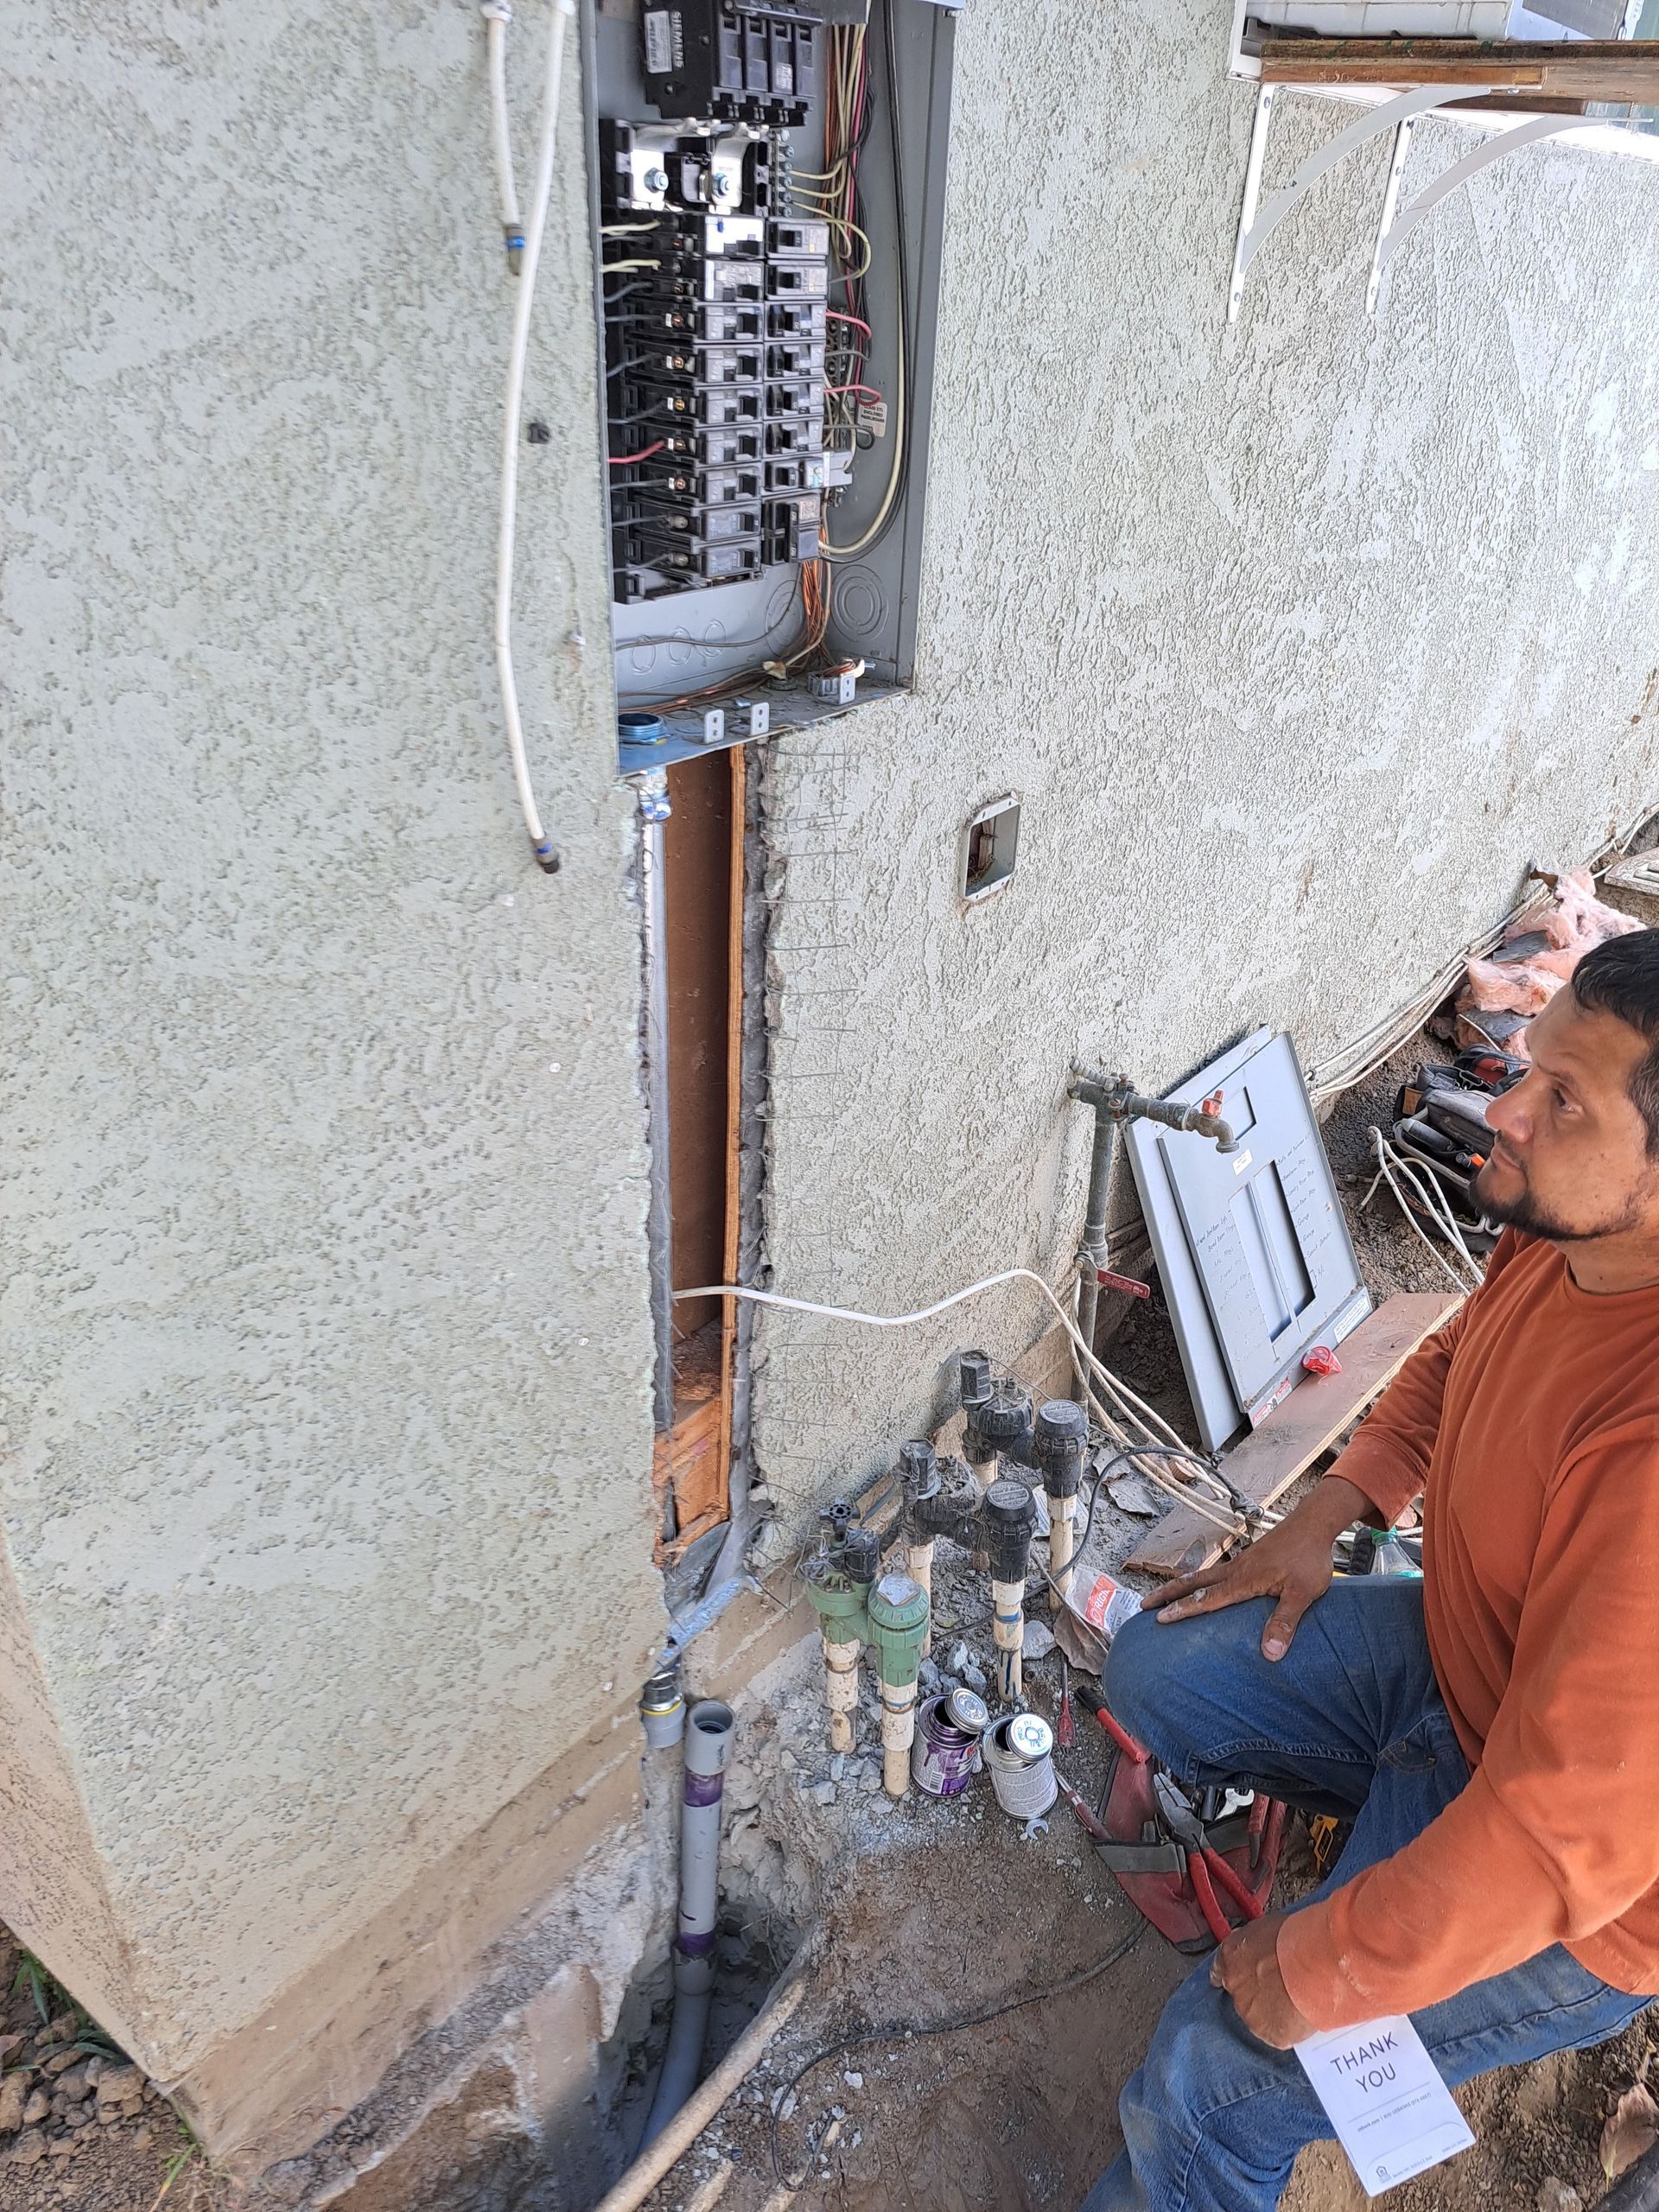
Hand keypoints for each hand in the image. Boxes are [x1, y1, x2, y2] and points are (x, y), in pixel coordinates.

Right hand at [1146, 1477, 1372, 1659]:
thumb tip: (1270, 1654)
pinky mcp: (1250, 1559)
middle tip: (1145, 1604)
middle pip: (1195, 1582)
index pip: (1207, 1598)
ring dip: (1182, 1586)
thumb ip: (1285, 1622)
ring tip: (1164, 1596)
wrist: (1314, 1524)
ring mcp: (1241, 1562)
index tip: (1160, 1618)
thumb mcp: (1302, 1594)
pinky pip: (1217, 1573)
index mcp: (1244, 1580)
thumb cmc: (1309, 1558)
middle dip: (1169, 1593)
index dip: (1184, 1610)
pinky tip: (1204, 1586)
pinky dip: (1200, 1581)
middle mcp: (1236, 1570)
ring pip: (1203, 1575)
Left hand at [1210, 1910, 1313, 2047]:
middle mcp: (1234, 1984)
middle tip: (1280, 1989)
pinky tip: (1302, 2018)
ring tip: (1296, 2004)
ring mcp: (1249, 2011)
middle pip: (1241, 1994)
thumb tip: (1265, 1949)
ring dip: (1273, 2013)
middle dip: (1257, 1994)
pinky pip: (1278, 2034)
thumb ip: (1259, 1943)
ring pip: (1259, 2016)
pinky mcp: (1268, 2033)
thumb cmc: (1297, 1938)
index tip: (1242, 1978)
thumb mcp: (1269, 1928)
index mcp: (1231, 1954)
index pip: (1219, 1970)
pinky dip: (1289, 2030)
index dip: (1233, 1975)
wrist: (1316, 1963)